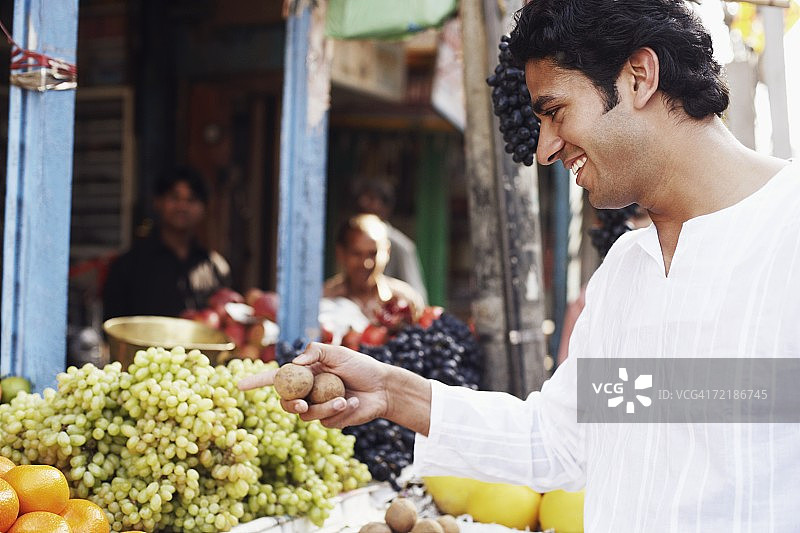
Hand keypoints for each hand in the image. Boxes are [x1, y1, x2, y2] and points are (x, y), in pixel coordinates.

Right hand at [237, 342, 391, 428]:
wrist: (382, 387)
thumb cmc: (360, 366)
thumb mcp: (337, 352)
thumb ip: (315, 351)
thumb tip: (295, 362)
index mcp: (305, 373)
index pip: (276, 378)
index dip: (256, 382)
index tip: (238, 385)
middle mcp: (308, 391)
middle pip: (286, 402)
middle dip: (291, 404)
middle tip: (304, 403)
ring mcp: (318, 407)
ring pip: (308, 414)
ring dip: (326, 407)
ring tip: (345, 400)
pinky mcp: (331, 420)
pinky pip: (326, 421)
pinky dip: (341, 413)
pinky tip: (355, 403)